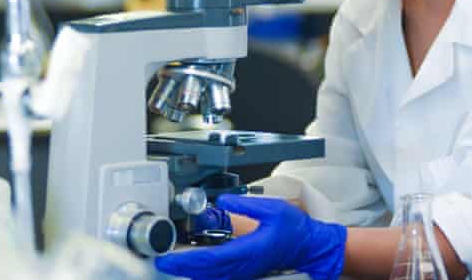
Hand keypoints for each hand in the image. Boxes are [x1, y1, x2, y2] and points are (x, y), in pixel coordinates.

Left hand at [155, 194, 346, 279]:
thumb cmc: (294, 229)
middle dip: (182, 266)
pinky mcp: (246, 271)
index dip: (185, 259)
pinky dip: (204, 272)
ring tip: (173, 262)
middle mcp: (244, 265)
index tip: (168, 257)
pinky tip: (195, 266)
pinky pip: (220, 276)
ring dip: (192, 270)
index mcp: (248, 251)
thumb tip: (222, 200)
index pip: (209, 258)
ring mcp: (245, 271)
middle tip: (162, 261)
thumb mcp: (272, 209)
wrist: (310, 246)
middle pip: (206, 271)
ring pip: (211, 276)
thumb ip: (245, 204)